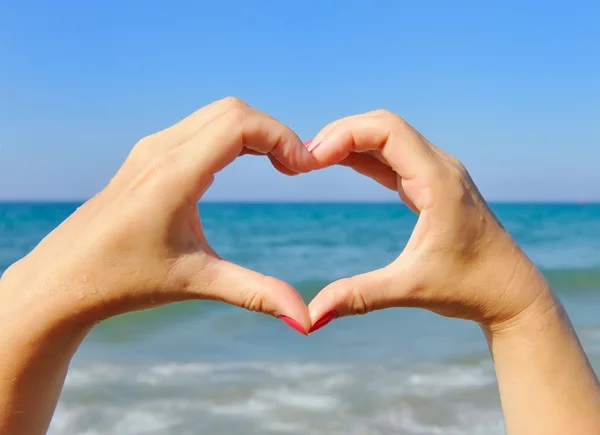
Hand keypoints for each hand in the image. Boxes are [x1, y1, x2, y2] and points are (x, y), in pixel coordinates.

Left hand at [1, 97, 313, 333]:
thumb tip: (305, 320)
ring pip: (216, 114)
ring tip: (279, 166)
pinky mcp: (147, 156)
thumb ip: (257, 294)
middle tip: (295, 169)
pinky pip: (199, 127)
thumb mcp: (197, 282)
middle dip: (273, 132)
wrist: (65, 279)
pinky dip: (232, 135)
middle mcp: (160, 150)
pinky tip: (245, 164)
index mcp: (174, 174)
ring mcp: (151, 149)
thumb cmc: (125, 280)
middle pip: (232, 110)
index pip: (240, 123)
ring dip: (253, 132)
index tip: (303, 170)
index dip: (282, 137)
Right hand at [305, 110, 554, 331]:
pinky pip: (393, 157)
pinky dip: (362, 156)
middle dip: (341, 134)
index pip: (386, 130)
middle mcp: (439, 167)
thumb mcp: (410, 289)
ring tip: (312, 160)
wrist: (510, 292)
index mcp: (438, 181)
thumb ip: (358, 297)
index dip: (344, 135)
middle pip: (383, 125)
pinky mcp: (431, 185)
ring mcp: (437, 173)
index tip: (311, 158)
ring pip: (387, 137)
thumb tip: (309, 318)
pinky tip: (338, 164)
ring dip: (350, 142)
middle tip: (303, 158)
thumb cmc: (470, 288)